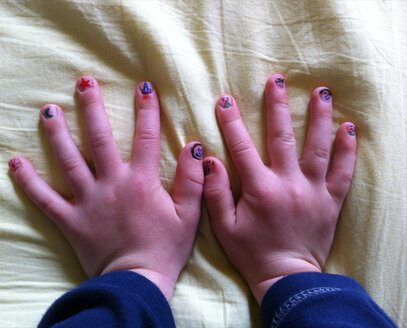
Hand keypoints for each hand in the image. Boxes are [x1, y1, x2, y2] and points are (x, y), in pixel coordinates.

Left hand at [9, 77, 203, 299]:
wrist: (137, 283)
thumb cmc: (165, 249)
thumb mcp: (189, 215)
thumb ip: (192, 180)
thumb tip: (194, 147)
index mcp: (141, 181)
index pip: (146, 137)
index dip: (147, 109)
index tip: (144, 87)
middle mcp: (112, 184)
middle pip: (99, 139)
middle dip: (92, 108)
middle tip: (83, 83)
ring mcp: (88, 201)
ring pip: (69, 161)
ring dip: (58, 133)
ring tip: (48, 110)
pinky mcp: (71, 219)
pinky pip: (45, 199)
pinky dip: (29, 181)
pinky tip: (16, 163)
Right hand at [203, 74, 356, 302]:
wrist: (287, 278)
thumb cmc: (252, 253)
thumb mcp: (224, 227)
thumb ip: (215, 193)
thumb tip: (209, 160)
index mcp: (260, 189)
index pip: (243, 148)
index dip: (232, 122)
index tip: (226, 100)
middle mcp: (289, 184)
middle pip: (283, 137)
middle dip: (278, 105)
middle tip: (277, 79)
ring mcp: (313, 191)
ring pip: (319, 147)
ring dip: (319, 117)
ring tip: (321, 91)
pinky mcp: (331, 201)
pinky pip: (343, 171)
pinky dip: (348, 149)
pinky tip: (349, 127)